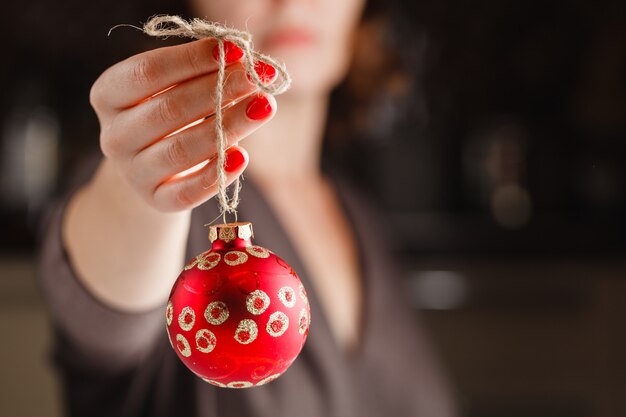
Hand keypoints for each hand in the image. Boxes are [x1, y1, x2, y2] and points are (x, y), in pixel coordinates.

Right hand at [90, 38, 276, 211]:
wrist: (153, 170)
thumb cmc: (171, 115)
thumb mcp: (176, 88)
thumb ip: (203, 72)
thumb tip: (247, 62)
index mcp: (109, 95)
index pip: (148, 72)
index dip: (193, 59)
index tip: (236, 49)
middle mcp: (114, 136)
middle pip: (169, 109)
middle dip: (220, 89)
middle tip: (259, 77)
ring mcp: (132, 172)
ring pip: (181, 150)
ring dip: (228, 127)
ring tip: (265, 106)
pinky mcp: (156, 201)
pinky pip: (186, 194)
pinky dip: (215, 176)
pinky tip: (241, 157)